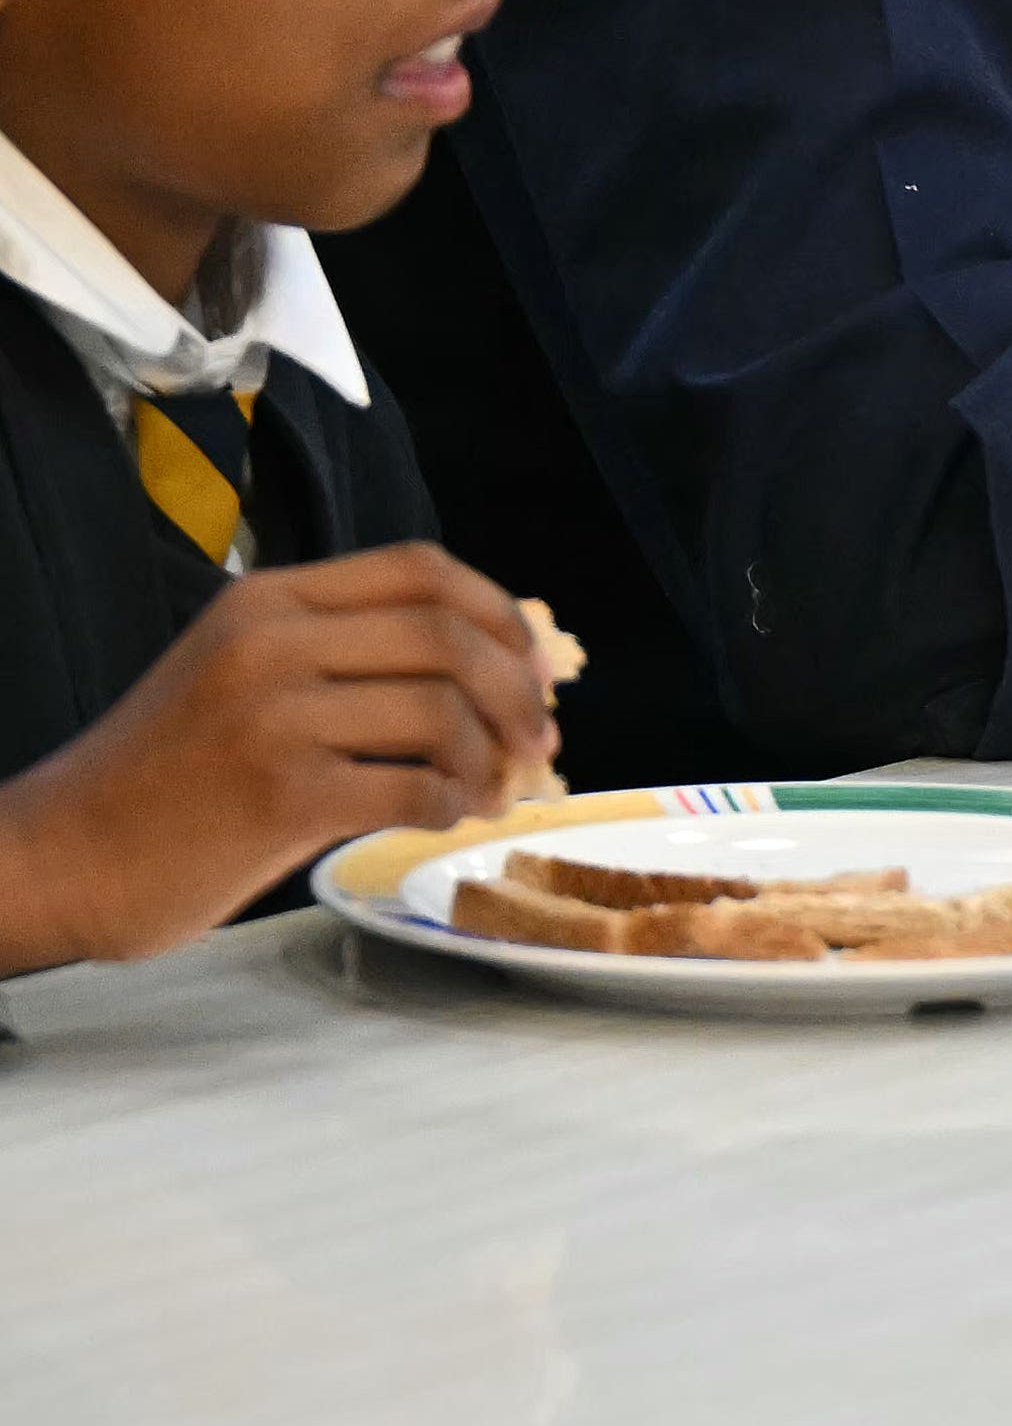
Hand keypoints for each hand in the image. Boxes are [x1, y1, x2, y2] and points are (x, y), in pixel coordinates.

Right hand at [0, 544, 554, 973]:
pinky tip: (443, 818)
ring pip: (443, 714)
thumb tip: (489, 666)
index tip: (537, 665)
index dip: (501, 613)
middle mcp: (272, 644)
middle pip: (449, 637)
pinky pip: (414, 789)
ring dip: (491, 759)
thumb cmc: (162, 777)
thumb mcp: (238, 674)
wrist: (57, 856)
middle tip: (540, 742)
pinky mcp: (280, 796)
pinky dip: (451, 806)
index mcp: (269, 602)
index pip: (423, 569)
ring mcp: (274, 718)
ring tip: (490, 792)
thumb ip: (340, 655)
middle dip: (520, 691)